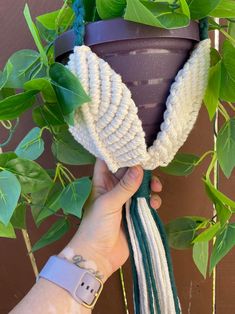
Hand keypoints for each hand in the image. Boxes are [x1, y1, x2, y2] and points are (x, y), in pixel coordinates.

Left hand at [60, 158, 162, 281]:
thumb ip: (125, 186)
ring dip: (149, 186)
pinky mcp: (135, 213)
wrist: (98, 256)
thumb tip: (139, 167)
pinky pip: (146, 202)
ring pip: (140, 186)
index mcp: (103, 182)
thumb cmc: (96, 226)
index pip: (109, 161)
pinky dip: (152, 201)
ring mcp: (125, 201)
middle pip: (129, 172)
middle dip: (141, 170)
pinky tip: (155, 204)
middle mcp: (114, 189)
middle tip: (153, 170)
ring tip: (157, 189)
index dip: (119, 153)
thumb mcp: (109, 203)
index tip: (134, 146)